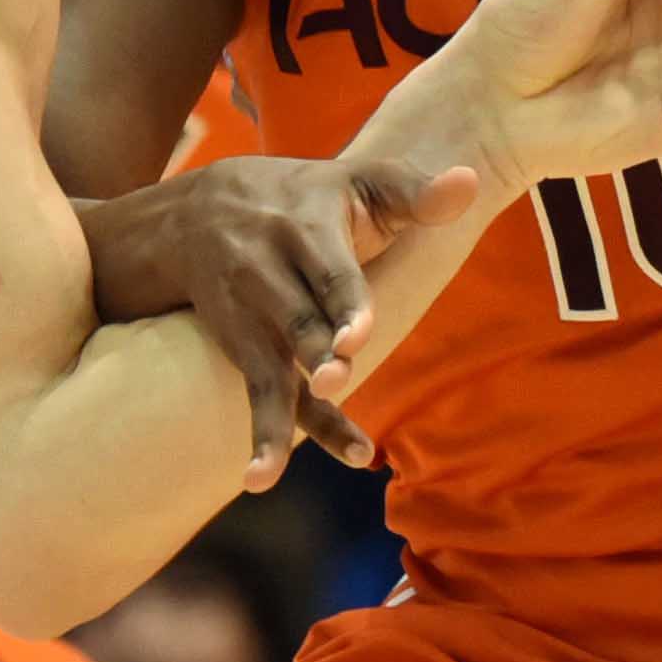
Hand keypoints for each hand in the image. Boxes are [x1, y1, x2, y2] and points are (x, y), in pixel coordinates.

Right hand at [82, 153, 486, 486]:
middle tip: (333, 380)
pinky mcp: (242, 349)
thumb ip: (414, 190)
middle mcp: (267, 270)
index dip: (344, 304)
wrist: (191, 213)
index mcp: (305, 226)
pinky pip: (260, 394)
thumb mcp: (357, 181)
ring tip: (272, 467)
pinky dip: (264, 437)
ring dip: (276, 417)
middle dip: (314, 352)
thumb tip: (470, 182)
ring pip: (269, 369)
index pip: (330, 270)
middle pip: (296, 319)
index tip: (354, 339)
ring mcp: (249, 314)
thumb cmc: (304, 199)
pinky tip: (260, 479)